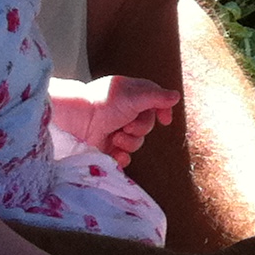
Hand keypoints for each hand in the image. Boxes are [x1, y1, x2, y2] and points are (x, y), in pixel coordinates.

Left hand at [49, 74, 178, 163]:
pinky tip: (115, 153)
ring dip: (128, 141)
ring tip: (114, 136)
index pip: (155, 104)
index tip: (165, 120)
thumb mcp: (135, 96)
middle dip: (139, 128)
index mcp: (134, 97)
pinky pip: (124, 157)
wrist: (78, 119)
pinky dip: (121, 157)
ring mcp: (117, 130)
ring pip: (137, 143)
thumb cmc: (105, 102)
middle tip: (126, 124)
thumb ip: (157, 97)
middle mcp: (127, 113)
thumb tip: (176, 96)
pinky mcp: (109, 147)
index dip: (163, 112)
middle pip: (147, 126)